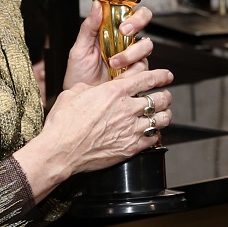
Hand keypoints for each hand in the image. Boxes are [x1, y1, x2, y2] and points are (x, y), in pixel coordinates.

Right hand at [15, 65, 173, 202]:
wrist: (61, 150)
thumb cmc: (63, 123)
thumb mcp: (74, 93)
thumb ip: (90, 88)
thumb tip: (94, 89)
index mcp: (114, 91)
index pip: (147, 78)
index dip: (161, 75)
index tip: (166, 76)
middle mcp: (127, 109)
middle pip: (160, 99)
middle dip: (165, 96)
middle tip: (164, 97)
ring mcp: (131, 129)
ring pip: (161, 119)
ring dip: (163, 115)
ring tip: (161, 115)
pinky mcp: (130, 148)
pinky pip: (153, 139)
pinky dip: (154, 134)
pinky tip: (150, 133)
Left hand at [63, 2, 154, 89]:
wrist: (83, 103)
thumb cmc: (79, 76)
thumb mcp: (79, 50)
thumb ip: (88, 27)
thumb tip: (96, 5)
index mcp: (110, 31)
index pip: (128, 12)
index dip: (130, 13)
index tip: (122, 23)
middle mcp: (124, 41)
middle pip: (144, 22)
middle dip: (138, 24)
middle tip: (125, 33)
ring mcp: (132, 57)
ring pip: (146, 46)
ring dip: (131, 53)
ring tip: (114, 63)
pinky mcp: (136, 73)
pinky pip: (144, 68)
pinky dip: (132, 72)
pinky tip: (119, 77)